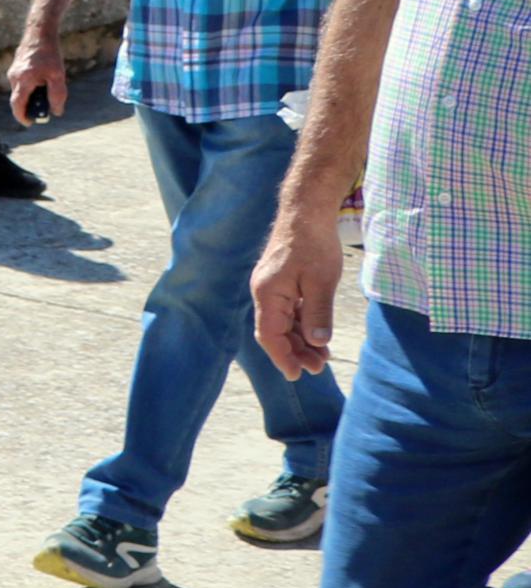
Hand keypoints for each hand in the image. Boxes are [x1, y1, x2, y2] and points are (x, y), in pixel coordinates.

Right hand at [6, 34, 64, 126]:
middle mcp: (14, 77)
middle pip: (19, 99)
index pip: (17, 105)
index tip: (30, 123)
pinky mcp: (16, 67)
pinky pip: (22, 82)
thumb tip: (56, 112)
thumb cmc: (49, 53)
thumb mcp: (58, 75)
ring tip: (48, 85)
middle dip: (31, 105)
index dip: (22, 117)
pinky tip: (43, 77)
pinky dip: (31, 86)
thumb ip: (57, 95)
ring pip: (21, 90)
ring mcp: (13, 71)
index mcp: (23, 81)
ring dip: (32, 94)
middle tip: (45, 106)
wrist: (39, 31)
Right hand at [251, 217, 342, 381]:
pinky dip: (302, 325)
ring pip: (283, 322)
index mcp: (267, 294)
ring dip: (300, 340)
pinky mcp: (282, 281)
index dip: (283, 357)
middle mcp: (264, 293)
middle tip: (319, 368)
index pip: (269, 335)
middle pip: (274, 332)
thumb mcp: (320, 282)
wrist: (306, 212)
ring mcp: (272, 287)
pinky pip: (289, 311)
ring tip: (323, 356)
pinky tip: (317, 334)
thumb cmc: (313, 244)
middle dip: (295, 352)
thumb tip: (317, 342)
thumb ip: (317, 314)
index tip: (298, 375)